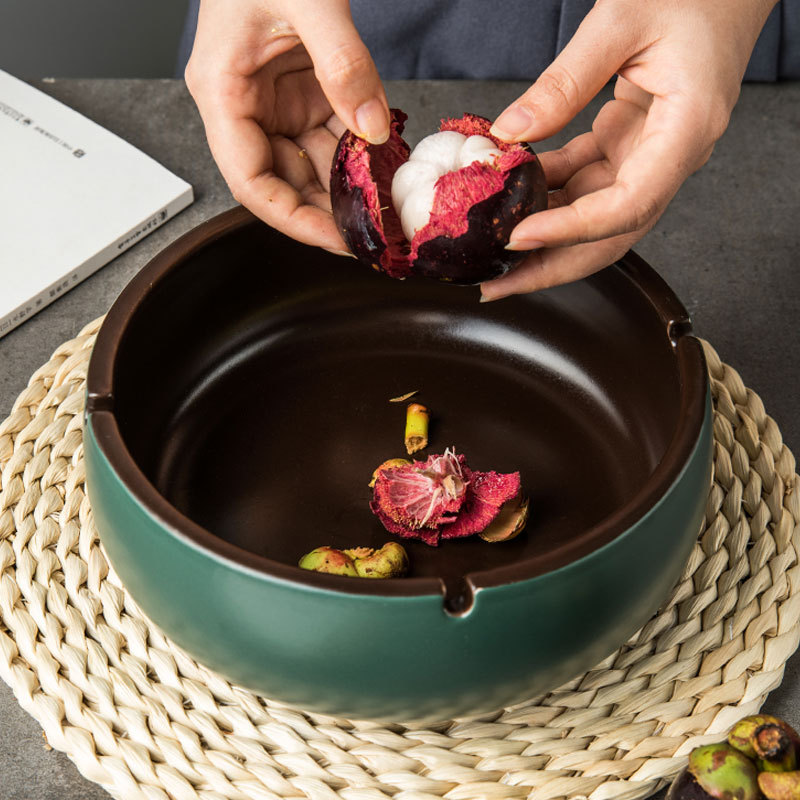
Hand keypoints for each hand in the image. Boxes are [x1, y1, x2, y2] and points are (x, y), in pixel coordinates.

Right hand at [185, 0, 389, 251]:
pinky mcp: (302, 91)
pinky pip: (330, 136)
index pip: (250, 182)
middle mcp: (244, 106)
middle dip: (327, 211)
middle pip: (283, 182)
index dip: (292, 219)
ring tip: (386, 208)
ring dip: (348, 187)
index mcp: (223, 92)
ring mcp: (274, 102)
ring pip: (311, 166)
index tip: (336, 240)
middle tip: (373, 234)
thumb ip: (344, 64)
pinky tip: (385, 168)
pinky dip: (358, 154)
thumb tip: (372, 129)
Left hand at [481, 0, 776, 299]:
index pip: (626, 207)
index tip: (518, 238)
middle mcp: (670, 156)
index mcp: (685, 132)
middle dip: (550, 266)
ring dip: (543, 236)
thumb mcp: (622, 20)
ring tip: (493, 249)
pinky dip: (548, 190)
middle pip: (609, 235)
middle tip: (496, 285)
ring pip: (593, 215)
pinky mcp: (630, 143)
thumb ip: (564, 82)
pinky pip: (585, 180)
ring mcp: (650, 154)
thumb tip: (511, 133)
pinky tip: (512, 194)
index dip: (569, 231)